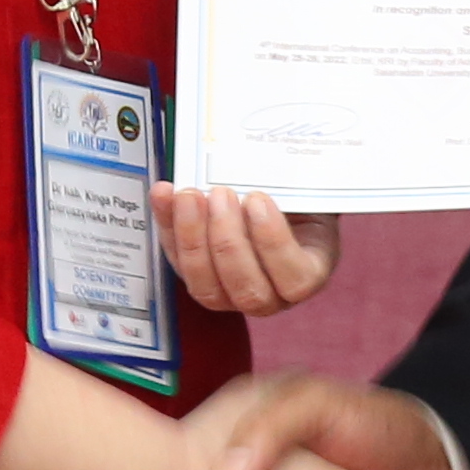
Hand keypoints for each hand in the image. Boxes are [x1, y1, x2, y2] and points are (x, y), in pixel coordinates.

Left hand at [158, 183, 340, 317]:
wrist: (274, 199)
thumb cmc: (294, 199)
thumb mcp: (303, 191)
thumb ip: (291, 189)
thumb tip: (256, 173)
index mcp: (305, 275)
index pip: (295, 279)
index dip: (274, 242)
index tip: (258, 200)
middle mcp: (269, 296)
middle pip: (247, 290)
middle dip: (227, 241)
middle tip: (220, 194)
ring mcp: (229, 294)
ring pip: (205, 287)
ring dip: (192, 237)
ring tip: (189, 196)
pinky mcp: (196, 278)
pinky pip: (177, 262)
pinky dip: (167, 226)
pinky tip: (164, 195)